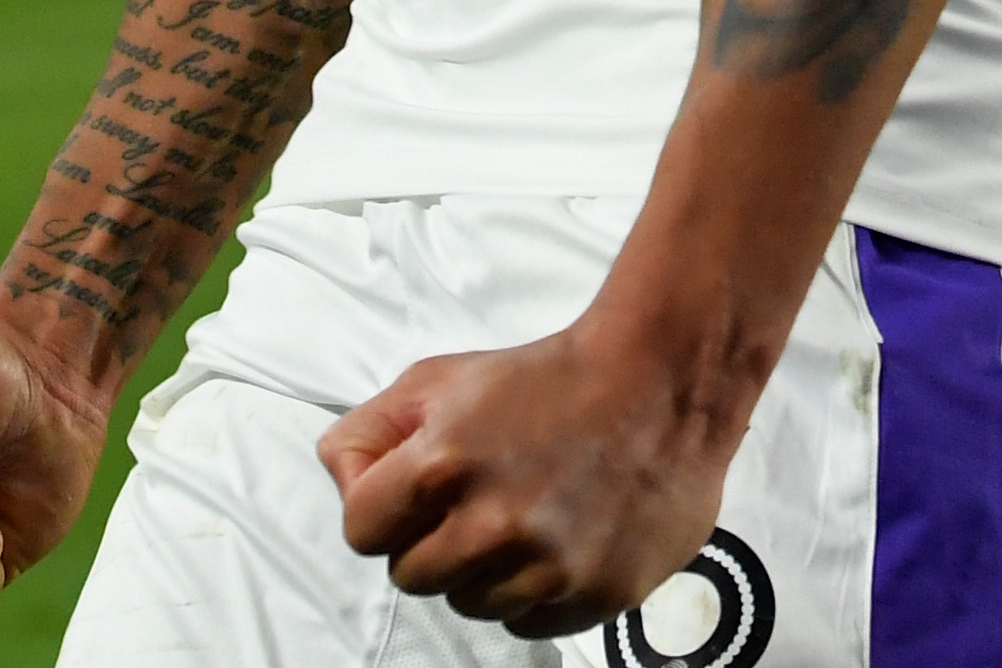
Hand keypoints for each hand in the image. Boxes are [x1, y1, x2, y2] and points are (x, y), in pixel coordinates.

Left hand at [319, 319, 743, 639]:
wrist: (659, 385)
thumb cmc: (545, 378)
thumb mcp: (440, 379)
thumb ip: (371, 431)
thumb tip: (342, 480)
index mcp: (441, 465)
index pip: (360, 530)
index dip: (379, 508)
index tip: (411, 492)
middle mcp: (491, 525)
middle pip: (411, 577)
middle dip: (430, 541)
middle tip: (473, 500)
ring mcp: (547, 567)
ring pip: (470, 604)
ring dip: (483, 569)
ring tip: (522, 514)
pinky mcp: (594, 595)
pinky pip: (527, 623)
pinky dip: (532, 592)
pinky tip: (554, 541)